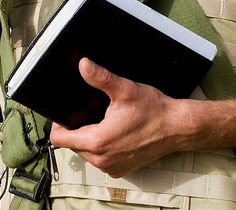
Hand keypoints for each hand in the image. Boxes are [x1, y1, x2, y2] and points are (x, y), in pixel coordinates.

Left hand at [49, 58, 187, 176]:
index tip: (65, 115)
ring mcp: (112, 167)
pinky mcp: (121, 170)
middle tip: (90, 114)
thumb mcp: (125, 89)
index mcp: (98, 142)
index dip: (58, 124)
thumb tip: (83, 65)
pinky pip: (100, 159)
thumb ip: (101, 77)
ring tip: (103, 123)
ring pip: (86, 153)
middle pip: (72, 145)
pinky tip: (113, 134)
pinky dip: (102, 148)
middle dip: (76, 130)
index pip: (59, 139)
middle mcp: (102, 160)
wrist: (177, 127)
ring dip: (89, 139)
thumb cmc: (154, 111)